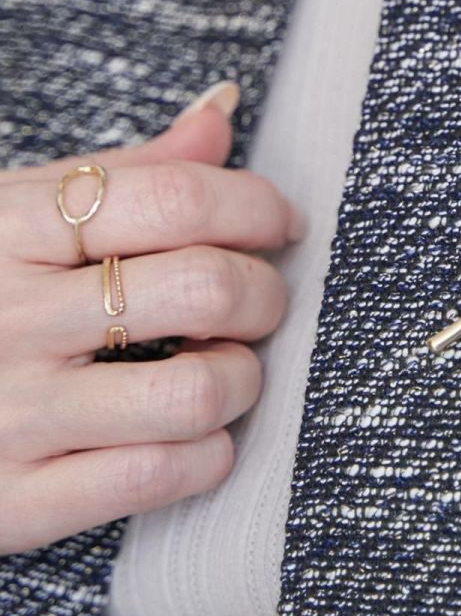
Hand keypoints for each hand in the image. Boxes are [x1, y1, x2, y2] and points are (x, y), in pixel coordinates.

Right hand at [0, 85, 304, 554]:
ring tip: (224, 369)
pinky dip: (205, 457)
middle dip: (264, 293)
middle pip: (202, 288)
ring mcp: (8, 414)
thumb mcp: (19, 213)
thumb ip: (128, 169)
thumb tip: (222, 113)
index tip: (278, 225)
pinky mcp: (11, 502)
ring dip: (241, 380)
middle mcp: (7, 317)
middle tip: (259, 301)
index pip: (174, 198)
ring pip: (195, 391)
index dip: (254, 207)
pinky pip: (156, 479)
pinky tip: (193, 436)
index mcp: (10, 228)